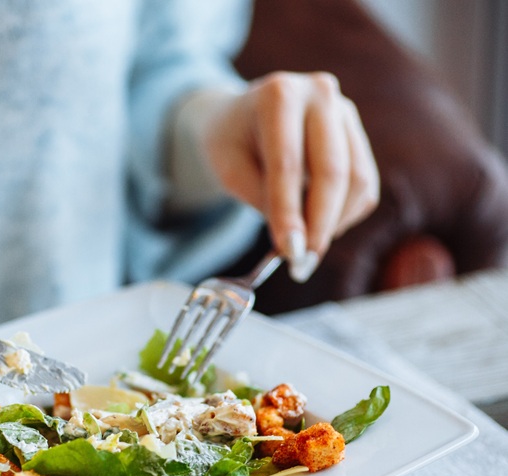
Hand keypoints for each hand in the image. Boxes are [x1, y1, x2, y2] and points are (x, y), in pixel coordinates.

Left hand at [203, 72, 379, 280]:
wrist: (241, 116)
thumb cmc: (230, 143)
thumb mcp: (228, 169)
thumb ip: (261, 200)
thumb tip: (296, 243)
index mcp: (279, 95)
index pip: (287, 164)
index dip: (290, 212)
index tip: (289, 252)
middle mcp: (320, 94)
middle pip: (332, 172)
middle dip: (319, 225)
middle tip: (303, 265)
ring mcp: (345, 111)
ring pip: (356, 181)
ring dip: (334, 224)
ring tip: (305, 248)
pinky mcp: (357, 134)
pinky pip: (364, 185)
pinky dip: (344, 214)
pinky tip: (316, 224)